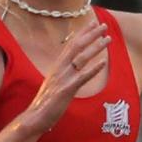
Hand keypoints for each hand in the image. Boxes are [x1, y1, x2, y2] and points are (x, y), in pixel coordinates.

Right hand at [20, 19, 109, 135]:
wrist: (34, 117)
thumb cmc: (45, 103)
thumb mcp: (55, 84)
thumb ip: (63, 74)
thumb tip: (72, 68)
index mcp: (57, 66)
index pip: (70, 45)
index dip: (82, 33)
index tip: (92, 23)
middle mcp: (59, 69)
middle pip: (76, 46)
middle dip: (91, 34)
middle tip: (103, 25)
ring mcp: (63, 78)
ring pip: (81, 58)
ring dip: (96, 47)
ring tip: (107, 39)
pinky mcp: (66, 90)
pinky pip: (82, 77)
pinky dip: (93, 69)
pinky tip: (103, 62)